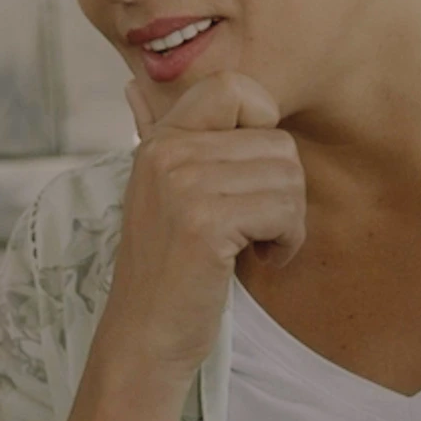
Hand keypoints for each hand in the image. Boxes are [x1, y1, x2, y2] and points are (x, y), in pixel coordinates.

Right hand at [99, 72, 306, 375]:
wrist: (146, 336)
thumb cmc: (167, 269)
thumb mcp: (160, 193)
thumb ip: (155, 137)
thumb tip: (132, 85)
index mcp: (159, 141)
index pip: (234, 86)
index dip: (262, 125)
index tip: (248, 173)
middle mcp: (166, 154)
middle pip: (277, 140)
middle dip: (283, 190)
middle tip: (255, 227)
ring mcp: (182, 186)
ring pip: (287, 175)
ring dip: (287, 220)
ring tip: (254, 245)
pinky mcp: (204, 223)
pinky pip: (283, 210)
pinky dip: (285, 242)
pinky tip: (258, 260)